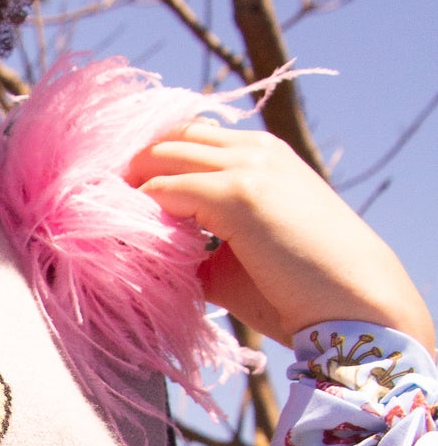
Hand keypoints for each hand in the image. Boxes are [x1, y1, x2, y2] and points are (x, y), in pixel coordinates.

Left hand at [127, 120, 433, 350]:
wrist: (356, 307)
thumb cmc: (299, 291)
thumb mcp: (235, 258)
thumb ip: (191, 243)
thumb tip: (139, 252)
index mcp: (258, 154)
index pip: (183, 138)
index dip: (143, 164)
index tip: (109, 199)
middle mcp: (252, 149)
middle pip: (165, 138)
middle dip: (124, 169)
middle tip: (90, 207)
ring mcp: (247, 165)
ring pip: (158, 156)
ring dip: (125, 188)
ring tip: (99, 222)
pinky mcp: (238, 193)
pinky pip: (164, 188)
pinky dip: (138, 212)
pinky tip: (126, 240)